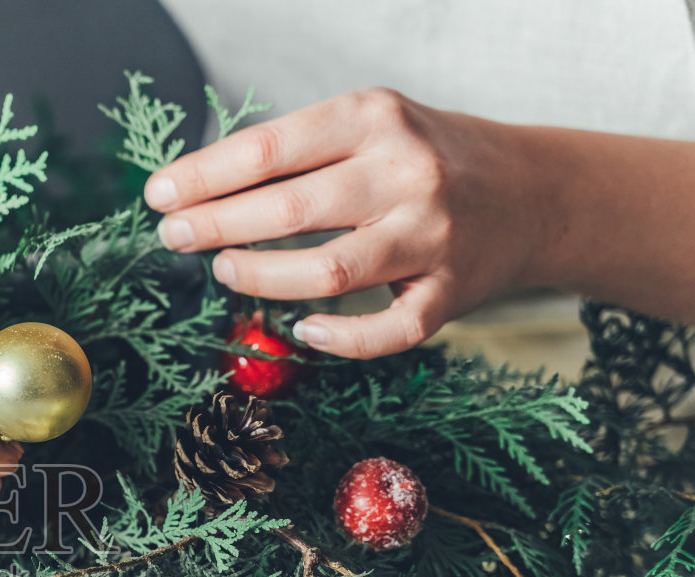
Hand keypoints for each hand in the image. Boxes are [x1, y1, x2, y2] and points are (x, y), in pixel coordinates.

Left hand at [144, 88, 543, 358]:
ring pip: (327, 272)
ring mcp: (431, 235)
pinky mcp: (452, 292)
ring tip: (224, 270)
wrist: (535, 191)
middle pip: (289, 210)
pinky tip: (303, 331)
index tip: (160, 196)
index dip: (205, 176)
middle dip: (216, 225)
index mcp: (374, 119)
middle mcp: (405, 173)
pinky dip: (339, 339)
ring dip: (261, 277)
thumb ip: (300, 151)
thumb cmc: (428, 159)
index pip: (269, 150)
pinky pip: (387, 330)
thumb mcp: (371, 126)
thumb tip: (201, 187)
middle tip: (175, 236)